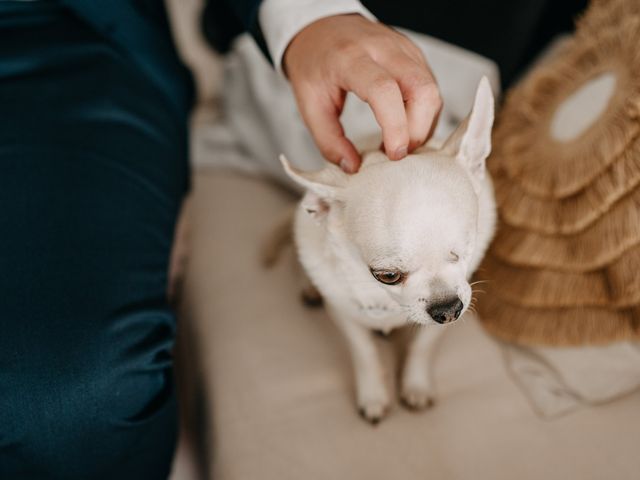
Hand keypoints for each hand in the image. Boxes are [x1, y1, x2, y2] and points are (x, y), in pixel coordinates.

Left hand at [283, 14, 441, 172]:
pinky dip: (424, 114)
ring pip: (432, 90)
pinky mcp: (414, 55)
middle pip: (422, 88)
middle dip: (417, 130)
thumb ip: (328, 141)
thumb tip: (353, 167)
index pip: (384, 90)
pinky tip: (405, 127)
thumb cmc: (314, 66)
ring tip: (399, 143)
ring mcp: (403, 49)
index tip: (392, 154)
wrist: (320, 29)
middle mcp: (383, 48)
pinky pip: (430, 88)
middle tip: (397, 153)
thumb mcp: (308, 106)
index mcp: (350, 59)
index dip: (395, 126)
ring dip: (423, 125)